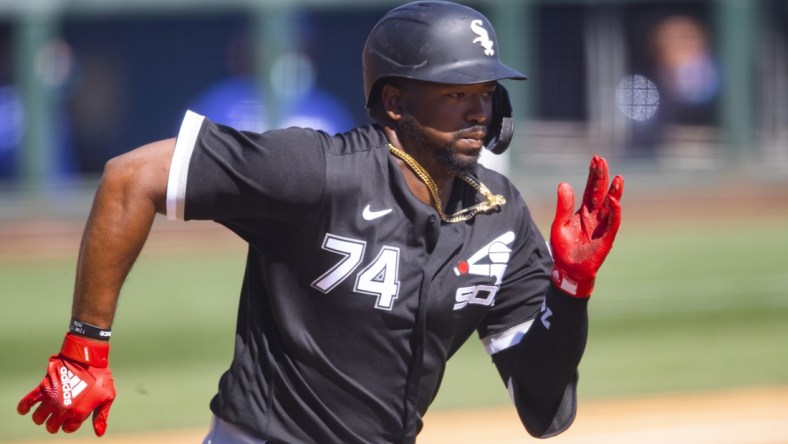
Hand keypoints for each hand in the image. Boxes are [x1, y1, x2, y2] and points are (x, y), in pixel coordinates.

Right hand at [18, 333, 114, 435]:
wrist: (88, 357)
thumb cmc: (101, 377)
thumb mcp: (107, 397)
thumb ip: (101, 416)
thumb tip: (99, 434)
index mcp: (79, 413)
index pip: (68, 428)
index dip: (69, 426)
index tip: (70, 421)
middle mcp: (63, 409)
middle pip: (52, 426)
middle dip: (53, 425)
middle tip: (56, 420)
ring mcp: (52, 399)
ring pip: (39, 417)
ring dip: (40, 418)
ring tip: (45, 415)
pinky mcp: (43, 388)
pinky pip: (28, 401)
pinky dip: (23, 407)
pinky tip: (24, 410)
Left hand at [550, 155, 622, 297]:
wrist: (568, 270)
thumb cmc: (563, 249)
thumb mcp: (559, 224)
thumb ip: (563, 206)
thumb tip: (564, 183)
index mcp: (583, 212)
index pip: (590, 189)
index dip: (593, 174)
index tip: (595, 159)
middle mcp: (595, 216)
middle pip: (600, 193)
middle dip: (602, 177)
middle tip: (602, 160)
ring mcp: (602, 226)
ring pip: (610, 206)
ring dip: (614, 192)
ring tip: (618, 178)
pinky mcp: (606, 238)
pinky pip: (612, 223)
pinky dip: (615, 212)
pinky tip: (614, 200)